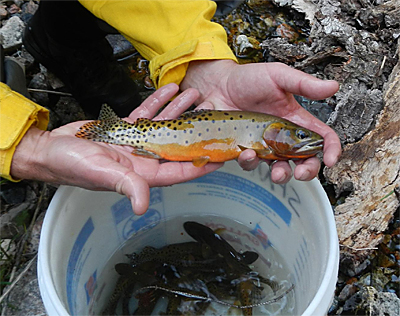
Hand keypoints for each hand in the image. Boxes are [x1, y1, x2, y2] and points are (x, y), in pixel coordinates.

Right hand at [10, 84, 221, 214]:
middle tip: (214, 117)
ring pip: (165, 125)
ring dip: (180, 110)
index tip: (220, 155)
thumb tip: (142, 206)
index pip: (179, 169)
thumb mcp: (101, 173)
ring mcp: (136, 143)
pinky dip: (158, 102)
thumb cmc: (72, 165)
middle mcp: (144, 159)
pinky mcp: (126, 129)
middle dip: (196, 131)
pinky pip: (147, 114)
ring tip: (196, 95)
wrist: (52, 149)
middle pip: (177, 144)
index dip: (200, 163)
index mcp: (143, 174)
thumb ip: (125, 185)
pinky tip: (170, 89)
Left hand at [181, 60, 340, 182]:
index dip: (331, 150)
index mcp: (296, 120)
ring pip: (278, 168)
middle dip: (307, 171)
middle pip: (304, 161)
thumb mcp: (279, 76)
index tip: (331, 160)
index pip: (321, 138)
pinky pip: (250, 164)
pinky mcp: (244, 151)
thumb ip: (304, 84)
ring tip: (269, 163)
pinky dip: (249, 163)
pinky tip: (244, 151)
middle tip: (301, 173)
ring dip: (279, 173)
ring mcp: (264, 146)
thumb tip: (333, 87)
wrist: (218, 85)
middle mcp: (283, 137)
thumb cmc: (249, 79)